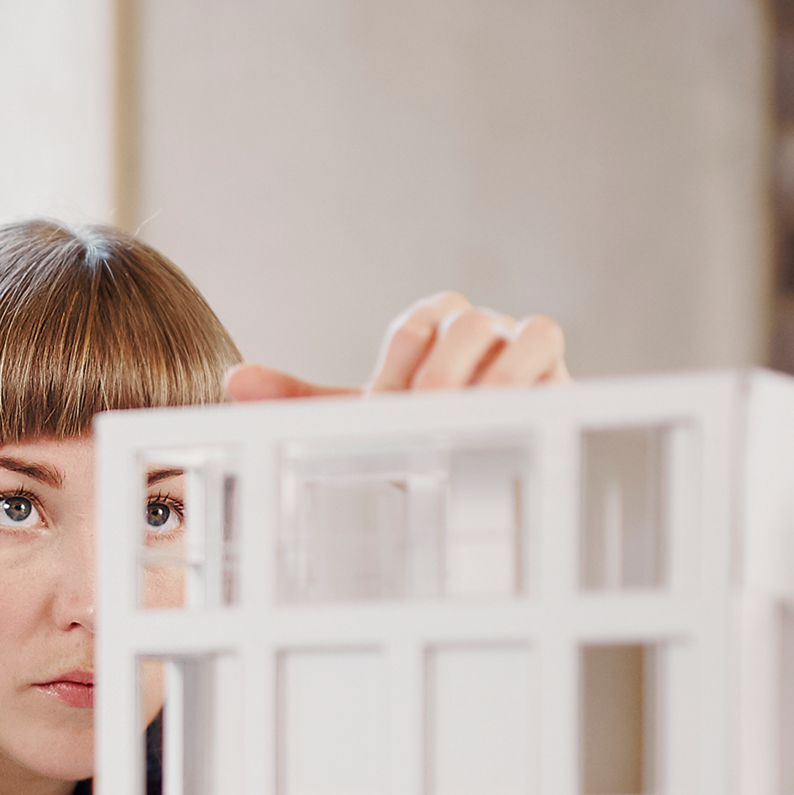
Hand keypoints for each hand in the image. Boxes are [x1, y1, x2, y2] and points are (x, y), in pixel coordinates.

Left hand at [225, 289, 567, 401]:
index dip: (398, 366)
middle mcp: (477, 327)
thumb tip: (234, 382)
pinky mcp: (560, 374)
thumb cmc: (420, 435)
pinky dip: (532, 383)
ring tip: (467, 420)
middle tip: (424, 417)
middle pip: (465, 320)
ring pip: (517, 331)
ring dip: (490, 377)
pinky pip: (552, 356)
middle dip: (441, 371)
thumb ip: (300, 397)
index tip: (385, 413)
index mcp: (429, 328)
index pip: (414, 324)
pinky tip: (509, 420)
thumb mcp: (360, 420)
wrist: (479, 474)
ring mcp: (522, 346)